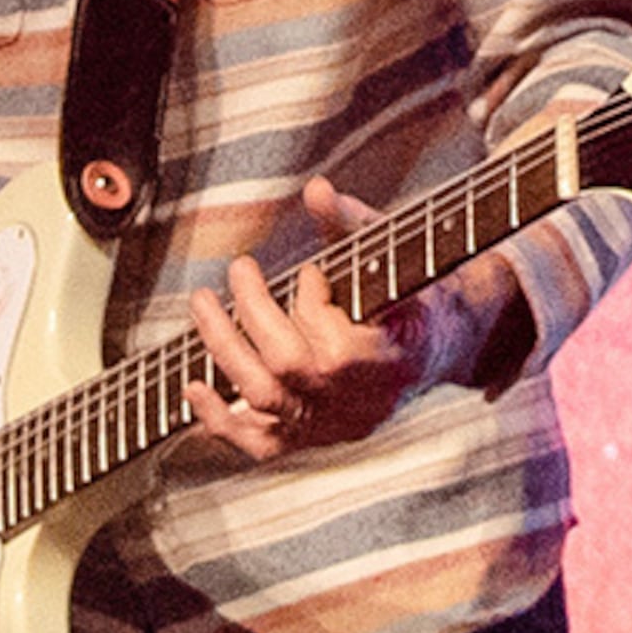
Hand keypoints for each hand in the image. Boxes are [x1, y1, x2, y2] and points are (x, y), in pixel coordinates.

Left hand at [182, 175, 452, 462]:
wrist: (439, 349)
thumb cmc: (417, 295)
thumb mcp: (396, 256)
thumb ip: (353, 226)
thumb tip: (316, 189)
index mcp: (390, 364)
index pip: (332, 346)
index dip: (311, 300)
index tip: (311, 271)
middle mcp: (358, 405)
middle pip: (286, 368)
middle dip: (252, 312)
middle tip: (240, 268)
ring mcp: (330, 426)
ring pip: (264, 400)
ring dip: (222, 347)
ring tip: (203, 303)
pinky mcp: (309, 437)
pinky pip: (259, 443)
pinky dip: (219, 419)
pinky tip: (192, 387)